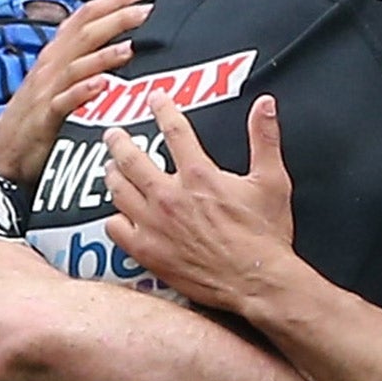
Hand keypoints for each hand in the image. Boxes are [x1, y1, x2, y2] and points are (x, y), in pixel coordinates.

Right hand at [0, 0, 145, 184]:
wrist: (7, 152)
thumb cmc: (38, 113)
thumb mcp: (58, 79)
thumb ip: (82, 57)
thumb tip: (116, 37)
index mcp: (56, 53)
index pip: (83, 16)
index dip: (111, 2)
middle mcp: (51, 65)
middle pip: (85, 34)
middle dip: (117, 20)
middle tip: (147, 12)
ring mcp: (47, 90)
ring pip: (77, 65)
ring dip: (104, 55)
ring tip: (131, 47)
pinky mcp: (45, 118)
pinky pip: (64, 102)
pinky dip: (82, 92)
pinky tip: (101, 86)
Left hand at [104, 93, 297, 311]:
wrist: (256, 282)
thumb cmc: (265, 235)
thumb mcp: (272, 181)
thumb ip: (265, 139)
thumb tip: (265, 105)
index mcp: (199, 175)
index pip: (174, 130)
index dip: (163, 108)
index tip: (155, 98)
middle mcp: (169, 196)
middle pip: (131, 158)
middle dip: (119, 141)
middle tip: (113, 134)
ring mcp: (154, 225)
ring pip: (118, 190)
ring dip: (111, 174)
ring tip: (110, 168)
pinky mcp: (147, 251)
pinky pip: (115, 229)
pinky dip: (114, 218)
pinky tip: (117, 214)